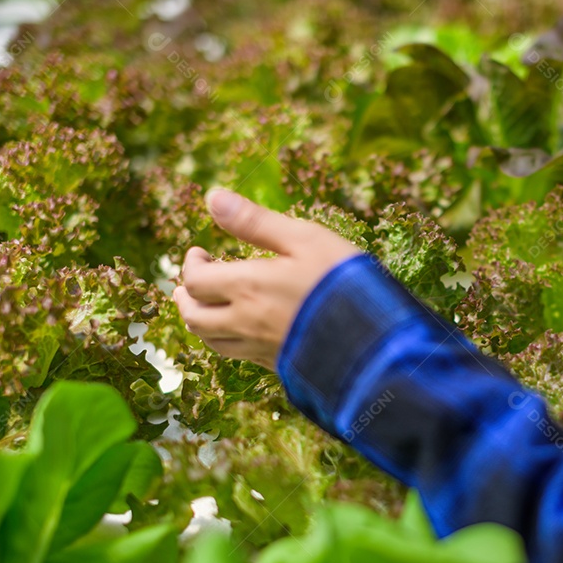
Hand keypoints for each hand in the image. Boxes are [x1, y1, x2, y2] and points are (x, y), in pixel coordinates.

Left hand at [173, 188, 361, 368]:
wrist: (376, 337)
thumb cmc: (342, 281)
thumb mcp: (304, 238)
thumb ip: (255, 221)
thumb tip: (213, 197)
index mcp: (246, 287)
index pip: (195, 281)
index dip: (191, 264)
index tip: (202, 251)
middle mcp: (244, 322)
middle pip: (193, 317)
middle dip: (186, 296)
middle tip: (193, 281)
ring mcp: (260, 348)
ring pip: (211, 341)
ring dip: (202, 321)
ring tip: (209, 305)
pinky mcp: (277, 365)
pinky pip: (238, 356)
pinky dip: (227, 340)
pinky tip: (242, 328)